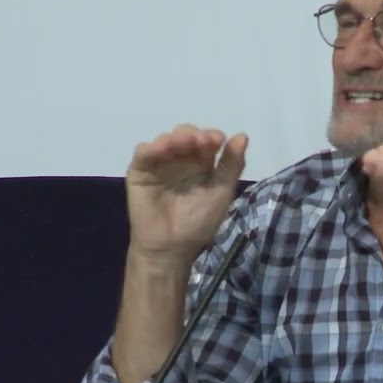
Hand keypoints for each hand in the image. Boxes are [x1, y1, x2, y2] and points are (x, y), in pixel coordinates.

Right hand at [125, 124, 247, 265]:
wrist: (171, 248)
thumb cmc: (198, 223)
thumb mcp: (221, 193)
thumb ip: (232, 165)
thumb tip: (242, 135)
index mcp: (201, 165)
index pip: (207, 142)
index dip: (212, 136)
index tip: (219, 140)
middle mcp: (180, 160)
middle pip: (186, 135)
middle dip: (195, 134)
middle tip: (202, 142)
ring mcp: (160, 164)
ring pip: (166, 140)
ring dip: (176, 137)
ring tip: (185, 143)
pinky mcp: (140, 171)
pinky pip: (144, 152)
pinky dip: (153, 147)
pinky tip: (164, 148)